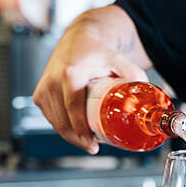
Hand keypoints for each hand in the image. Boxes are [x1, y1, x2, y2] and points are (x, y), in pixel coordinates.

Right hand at [32, 8, 147, 153]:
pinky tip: (74, 131)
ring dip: (70, 134)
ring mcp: (43, 88)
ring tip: (86, 140)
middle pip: (62, 120)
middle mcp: (52, 81)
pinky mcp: (39, 94)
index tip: (91, 143)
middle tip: (93, 147)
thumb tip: (147, 94)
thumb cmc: (94, 50)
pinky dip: (62, 126)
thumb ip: (133, 73)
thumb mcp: (116, 58)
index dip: (81, 130)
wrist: (76, 40)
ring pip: (55, 122)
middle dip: (77, 138)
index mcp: (70, 73)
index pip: (73, 108)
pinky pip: (50, 117)